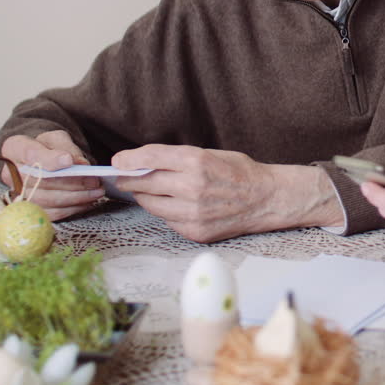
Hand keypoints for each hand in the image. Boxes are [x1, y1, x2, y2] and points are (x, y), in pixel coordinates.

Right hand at [0, 130, 103, 220]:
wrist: (42, 160)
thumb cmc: (49, 148)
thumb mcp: (58, 139)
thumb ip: (66, 148)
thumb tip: (78, 164)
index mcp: (16, 148)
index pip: (31, 154)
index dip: (50, 160)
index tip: (69, 161)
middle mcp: (11, 173)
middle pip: (40, 182)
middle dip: (71, 183)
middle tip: (94, 181)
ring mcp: (18, 194)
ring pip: (47, 201)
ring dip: (75, 198)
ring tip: (96, 192)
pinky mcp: (30, 209)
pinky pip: (51, 214)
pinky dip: (72, 209)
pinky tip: (87, 202)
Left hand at [112, 145, 343, 242]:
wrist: (267, 198)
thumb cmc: (239, 171)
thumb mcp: (210, 153)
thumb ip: (176, 159)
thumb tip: (141, 163)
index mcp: (196, 161)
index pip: (149, 158)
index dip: (128, 159)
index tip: (117, 162)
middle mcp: (192, 187)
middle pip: (144, 183)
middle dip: (130, 179)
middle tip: (123, 178)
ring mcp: (192, 212)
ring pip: (151, 204)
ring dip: (146, 196)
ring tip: (149, 190)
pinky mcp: (195, 231)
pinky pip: (167, 220)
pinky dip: (166, 212)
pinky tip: (176, 205)